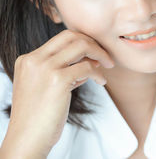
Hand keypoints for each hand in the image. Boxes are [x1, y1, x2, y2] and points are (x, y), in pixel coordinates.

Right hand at [0, 30, 113, 158]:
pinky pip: (88, 67)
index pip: (60, 38)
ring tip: (108, 65)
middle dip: (93, 43)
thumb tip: (91, 59)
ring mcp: (45, 69)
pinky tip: (101, 82)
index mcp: (28, 60)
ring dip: (100, 54)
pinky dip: (98, 73)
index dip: (82, 42)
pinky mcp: (57, 80)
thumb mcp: (45, 87)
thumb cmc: (39, 117)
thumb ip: (64, 70)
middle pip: (71, 36)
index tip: (95, 53)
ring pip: (82, 46)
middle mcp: (34, 60)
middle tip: (105, 57)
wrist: (27, 140)